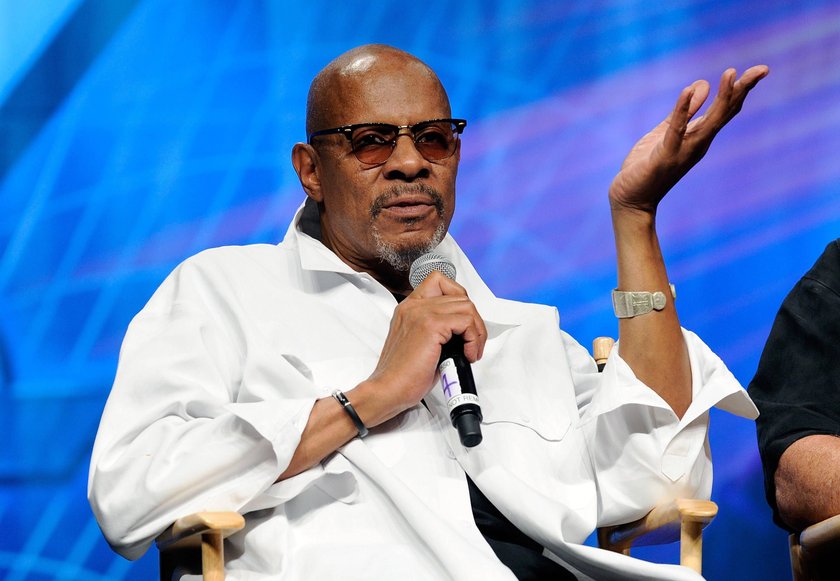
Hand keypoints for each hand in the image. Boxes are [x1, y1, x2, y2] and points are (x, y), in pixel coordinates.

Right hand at [358, 271, 486, 425]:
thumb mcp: (420, 343)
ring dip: (476, 331)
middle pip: (459, 295)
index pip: (440, 282)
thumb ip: (437, 329)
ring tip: (470, 351)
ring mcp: (421, 313)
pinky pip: (466, 321)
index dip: (459, 300)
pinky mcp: (430, 325)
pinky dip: (474, 339)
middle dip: (474, 321)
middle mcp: (414, 305)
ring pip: (466, 306)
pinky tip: (467, 355)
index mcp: (409, 308)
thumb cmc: (403, 375)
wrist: (388, 390)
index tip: (463, 325)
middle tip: (471, 344)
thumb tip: (463, 330)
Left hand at [609, 65, 768, 214]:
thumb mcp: (666, 131)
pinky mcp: (665, 156)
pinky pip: (676, 130)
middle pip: (725, 114)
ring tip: (731, 74)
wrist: (631, 198)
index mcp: (699, 137)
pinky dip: (682, 110)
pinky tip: (688, 91)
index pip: (725, 110)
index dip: (741, 89)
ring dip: (721, 98)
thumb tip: (703, 83)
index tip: (761, 70)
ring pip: (709, 122)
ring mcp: (684, 151)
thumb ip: (684, 111)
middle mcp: (697, 144)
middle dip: (742, 91)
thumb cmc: (647, 166)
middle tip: (762, 69)